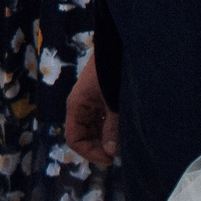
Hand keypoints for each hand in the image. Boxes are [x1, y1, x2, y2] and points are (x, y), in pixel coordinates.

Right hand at [65, 53, 118, 167]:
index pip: (74, 138)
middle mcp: (81, 105)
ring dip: (106, 138)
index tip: (111, 159)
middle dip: (99, 147)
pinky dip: (111, 126)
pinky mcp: (102, 95)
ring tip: (125, 144)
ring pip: (94, 128)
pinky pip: (102, 118)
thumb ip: (112, 127)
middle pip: (84, 135)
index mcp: (77, 106)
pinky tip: (125, 129)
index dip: (90, 152)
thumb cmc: (113, 70)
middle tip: (120, 154)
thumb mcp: (114, 102)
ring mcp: (92, 100)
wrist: (119, 42)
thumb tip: (111, 152)